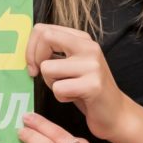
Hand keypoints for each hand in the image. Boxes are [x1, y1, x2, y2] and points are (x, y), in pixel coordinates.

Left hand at [27, 23, 128, 142]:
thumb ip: (54, 52)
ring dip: (50, 83)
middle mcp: (89, 47)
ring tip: (66, 88)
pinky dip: (61, 97)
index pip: (44, 29)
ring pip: (47, 68)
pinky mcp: (93, 85)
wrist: (115, 113)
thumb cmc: (87, 90)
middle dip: (34, 58)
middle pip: (46, 38)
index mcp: (82, 39)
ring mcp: (92, 65)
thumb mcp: (71, 64)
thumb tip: (27, 48)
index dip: (31, 48)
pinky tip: (74, 98)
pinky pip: (58, 89)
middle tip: (37, 74)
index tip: (33, 65)